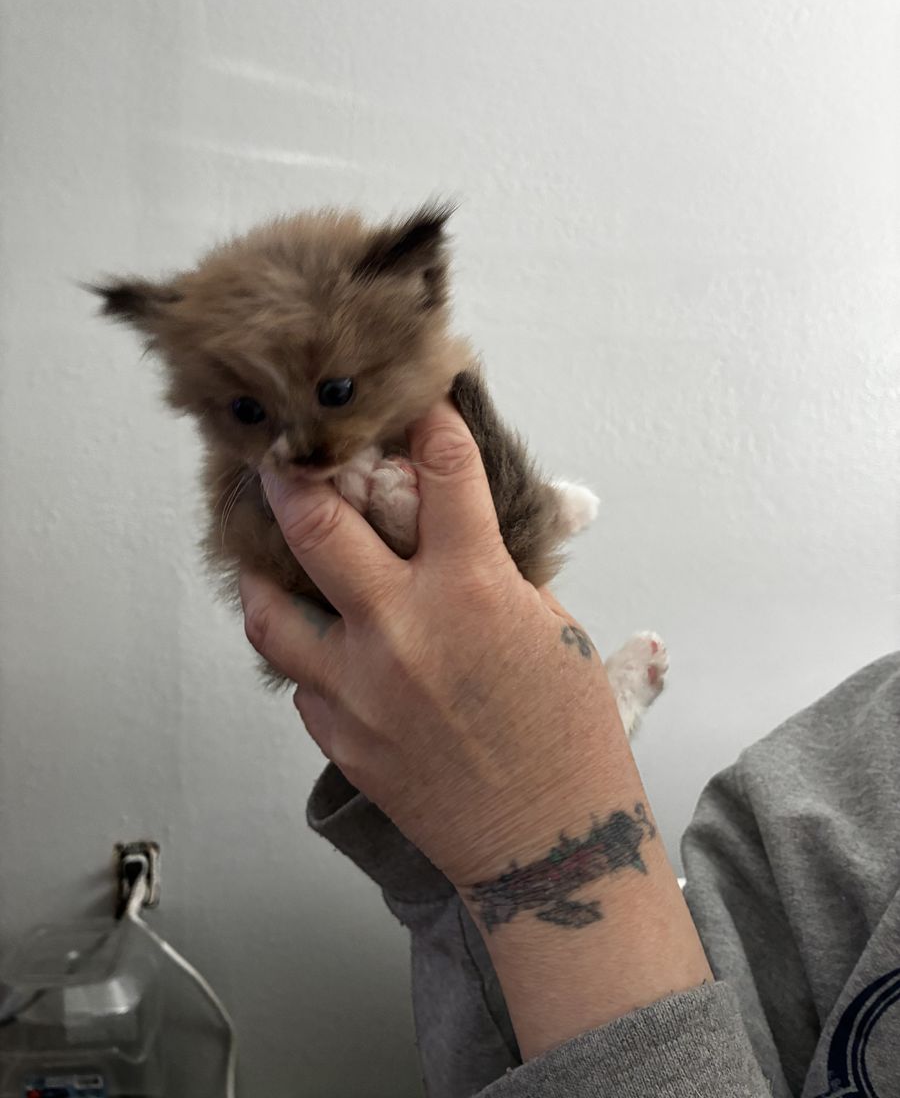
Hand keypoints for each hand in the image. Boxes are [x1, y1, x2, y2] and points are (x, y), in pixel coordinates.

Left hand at [238, 399, 622, 889]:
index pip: (441, 471)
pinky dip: (306, 651)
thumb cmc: (567, 738)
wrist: (546, 843)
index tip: (415, 406)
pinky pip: (300, 678)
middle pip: (317, 522)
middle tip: (280, 454)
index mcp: (472, 589)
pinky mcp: (338, 735)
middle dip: (294, 473)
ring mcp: (359, 686)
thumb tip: (462, 526)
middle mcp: (403, 628)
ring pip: (269, 609)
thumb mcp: (552, 630)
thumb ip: (498, 571)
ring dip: (262, 571)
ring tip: (263, 552)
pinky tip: (321, 642)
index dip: (428, 423)